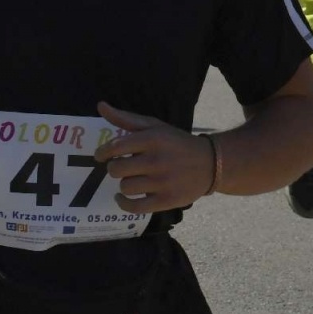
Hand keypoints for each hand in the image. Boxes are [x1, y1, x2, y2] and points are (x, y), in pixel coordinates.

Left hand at [93, 101, 214, 212]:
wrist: (212, 163)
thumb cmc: (177, 144)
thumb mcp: (156, 127)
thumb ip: (127, 118)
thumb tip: (100, 106)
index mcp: (154, 139)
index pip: (115, 147)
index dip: (102, 153)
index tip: (102, 156)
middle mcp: (158, 160)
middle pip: (116, 170)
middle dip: (116, 168)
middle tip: (124, 167)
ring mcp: (163, 182)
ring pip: (125, 187)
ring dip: (125, 184)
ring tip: (134, 179)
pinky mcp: (167, 200)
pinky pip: (133, 207)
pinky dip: (124, 203)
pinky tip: (124, 197)